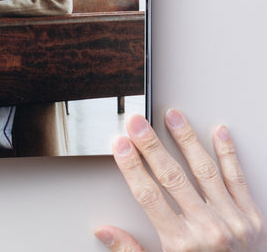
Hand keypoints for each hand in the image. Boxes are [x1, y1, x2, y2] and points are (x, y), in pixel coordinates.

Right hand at [95, 109, 265, 250]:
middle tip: (137, 123)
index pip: (148, 195)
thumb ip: (130, 251)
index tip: (119, 146)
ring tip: (174, 117)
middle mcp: (208, 229)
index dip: (131, 167)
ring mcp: (233, 221)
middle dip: (151, 145)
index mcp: (180, 244)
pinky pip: (238, 180)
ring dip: (187, 140)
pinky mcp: (253, 218)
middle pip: (172, 177)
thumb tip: (104, 231)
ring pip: (205, 171)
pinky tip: (218, 133)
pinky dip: (228, 154)